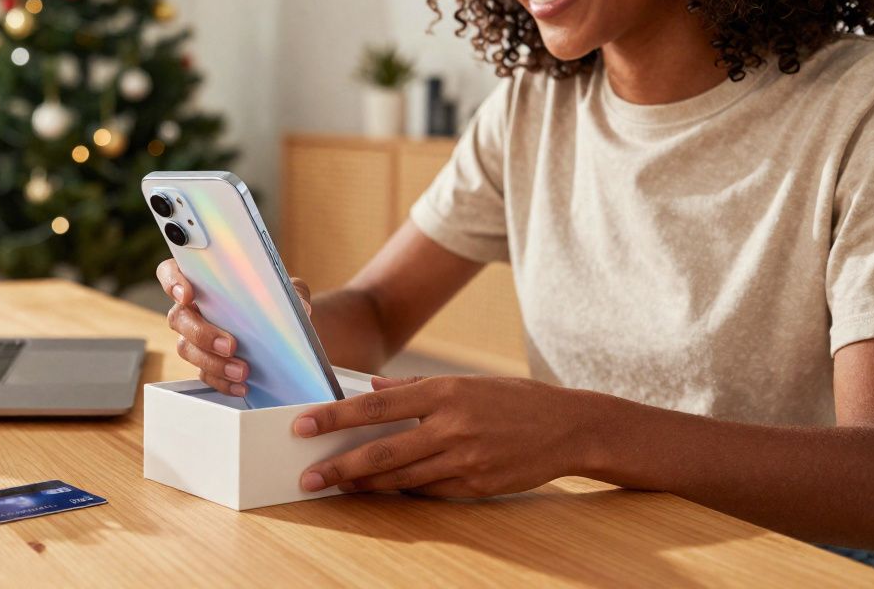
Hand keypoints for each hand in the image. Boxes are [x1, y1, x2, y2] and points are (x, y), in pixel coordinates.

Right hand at [156, 258, 313, 396]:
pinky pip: (204, 374)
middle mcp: (192, 308)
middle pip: (178, 318)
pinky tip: (241, 384)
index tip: (187, 294)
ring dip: (213, 362)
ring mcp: (195, 338)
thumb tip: (300, 306)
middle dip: (202, 333)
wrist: (286, 331)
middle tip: (230, 344)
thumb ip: (292, 292)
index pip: (172, 272)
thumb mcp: (289, 290)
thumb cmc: (277, 301)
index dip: (172, 282)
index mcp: (203, 281)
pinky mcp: (206, 363)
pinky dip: (222, 381)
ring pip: (187, 349)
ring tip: (242, 369)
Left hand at [294, 375, 589, 497]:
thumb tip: (374, 386)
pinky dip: (403, 491)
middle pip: (382, 451)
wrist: (570, 427)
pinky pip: (429, 492)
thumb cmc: (515, 399)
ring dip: (364, 485)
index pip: (376, 405)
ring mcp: (465, 460)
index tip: (303, 425)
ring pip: (401, 478)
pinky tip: (382, 490)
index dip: (335, 417)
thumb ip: (418, 387)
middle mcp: (451, 426)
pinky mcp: (477, 486)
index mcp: (445, 392)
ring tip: (335, 486)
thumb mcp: (468, 381)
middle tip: (307, 476)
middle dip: (339, 465)